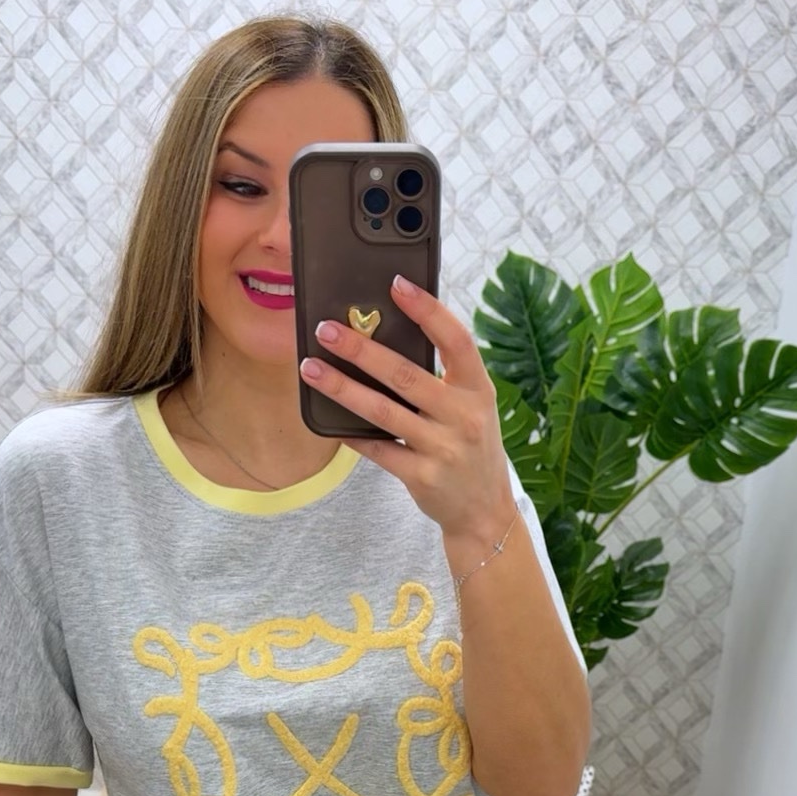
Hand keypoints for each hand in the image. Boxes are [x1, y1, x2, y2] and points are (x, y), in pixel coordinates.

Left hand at [300, 275, 515, 546]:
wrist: (484, 510)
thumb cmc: (470, 446)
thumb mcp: (473, 406)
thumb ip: (444, 376)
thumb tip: (387, 336)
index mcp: (478, 389)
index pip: (455, 340)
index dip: (427, 310)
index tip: (396, 285)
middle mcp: (463, 416)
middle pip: (405, 374)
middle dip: (361, 349)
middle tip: (326, 330)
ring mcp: (442, 448)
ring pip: (383, 411)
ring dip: (342, 388)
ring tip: (311, 369)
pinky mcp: (422, 476)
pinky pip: (378, 449)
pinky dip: (352, 433)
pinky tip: (328, 419)